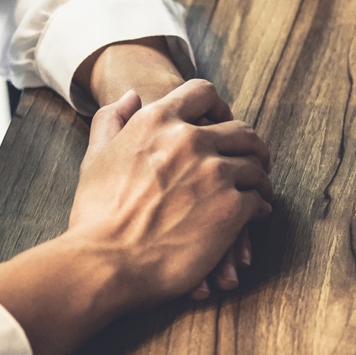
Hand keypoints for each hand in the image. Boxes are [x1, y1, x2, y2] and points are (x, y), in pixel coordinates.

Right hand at [78, 37, 249, 296]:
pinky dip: (260, 205)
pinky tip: (256, 213)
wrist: (103, 262)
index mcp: (157, 121)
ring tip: (258, 187)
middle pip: (240, 130)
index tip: (222, 121)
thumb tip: (131, 96)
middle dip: (249, 145)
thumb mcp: (95, 156)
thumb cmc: (95, 214)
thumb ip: (111, 120)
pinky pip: (259, 198)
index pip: (202, 92)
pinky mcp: (232, 207)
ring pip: (255, 165)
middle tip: (253, 158)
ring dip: (259, 176)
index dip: (217, 106)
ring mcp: (214, 173)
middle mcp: (190, 140)